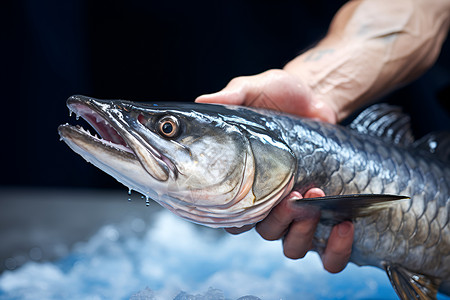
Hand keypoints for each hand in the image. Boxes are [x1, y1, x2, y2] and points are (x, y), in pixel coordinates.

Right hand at [196, 70, 352, 272]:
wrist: (316, 98)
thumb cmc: (279, 95)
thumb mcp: (254, 90)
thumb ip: (230, 97)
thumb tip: (202, 102)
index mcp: (243, 182)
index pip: (229, 218)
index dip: (234, 221)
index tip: (248, 206)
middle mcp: (267, 202)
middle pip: (263, 232)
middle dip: (279, 220)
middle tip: (292, 193)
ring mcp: (296, 209)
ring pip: (291, 245)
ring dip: (303, 230)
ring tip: (316, 196)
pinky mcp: (324, 210)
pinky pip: (327, 250)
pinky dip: (335, 248)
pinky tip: (344, 223)